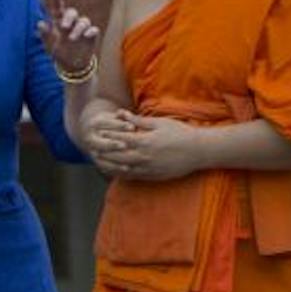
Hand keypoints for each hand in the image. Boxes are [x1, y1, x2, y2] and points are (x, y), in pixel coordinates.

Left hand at [36, 0, 99, 77]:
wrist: (71, 66)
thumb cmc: (59, 52)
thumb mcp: (49, 45)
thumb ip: (45, 34)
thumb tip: (39, 23)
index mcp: (60, 22)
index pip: (58, 9)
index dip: (57, 0)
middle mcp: (72, 23)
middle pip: (72, 12)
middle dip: (69, 17)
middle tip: (63, 27)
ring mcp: (83, 29)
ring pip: (84, 21)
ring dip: (78, 28)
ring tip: (71, 38)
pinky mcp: (91, 37)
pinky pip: (94, 30)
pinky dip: (91, 31)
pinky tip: (87, 35)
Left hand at [88, 112, 204, 181]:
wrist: (198, 151)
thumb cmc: (180, 133)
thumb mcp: (159, 123)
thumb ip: (138, 121)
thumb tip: (121, 114)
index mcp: (144, 142)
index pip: (119, 140)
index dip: (107, 138)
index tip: (97, 136)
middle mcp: (143, 157)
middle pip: (117, 157)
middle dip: (104, 153)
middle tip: (92, 151)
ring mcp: (148, 168)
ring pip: (123, 169)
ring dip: (110, 166)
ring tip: (100, 162)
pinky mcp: (153, 176)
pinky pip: (133, 177)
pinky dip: (122, 174)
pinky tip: (116, 172)